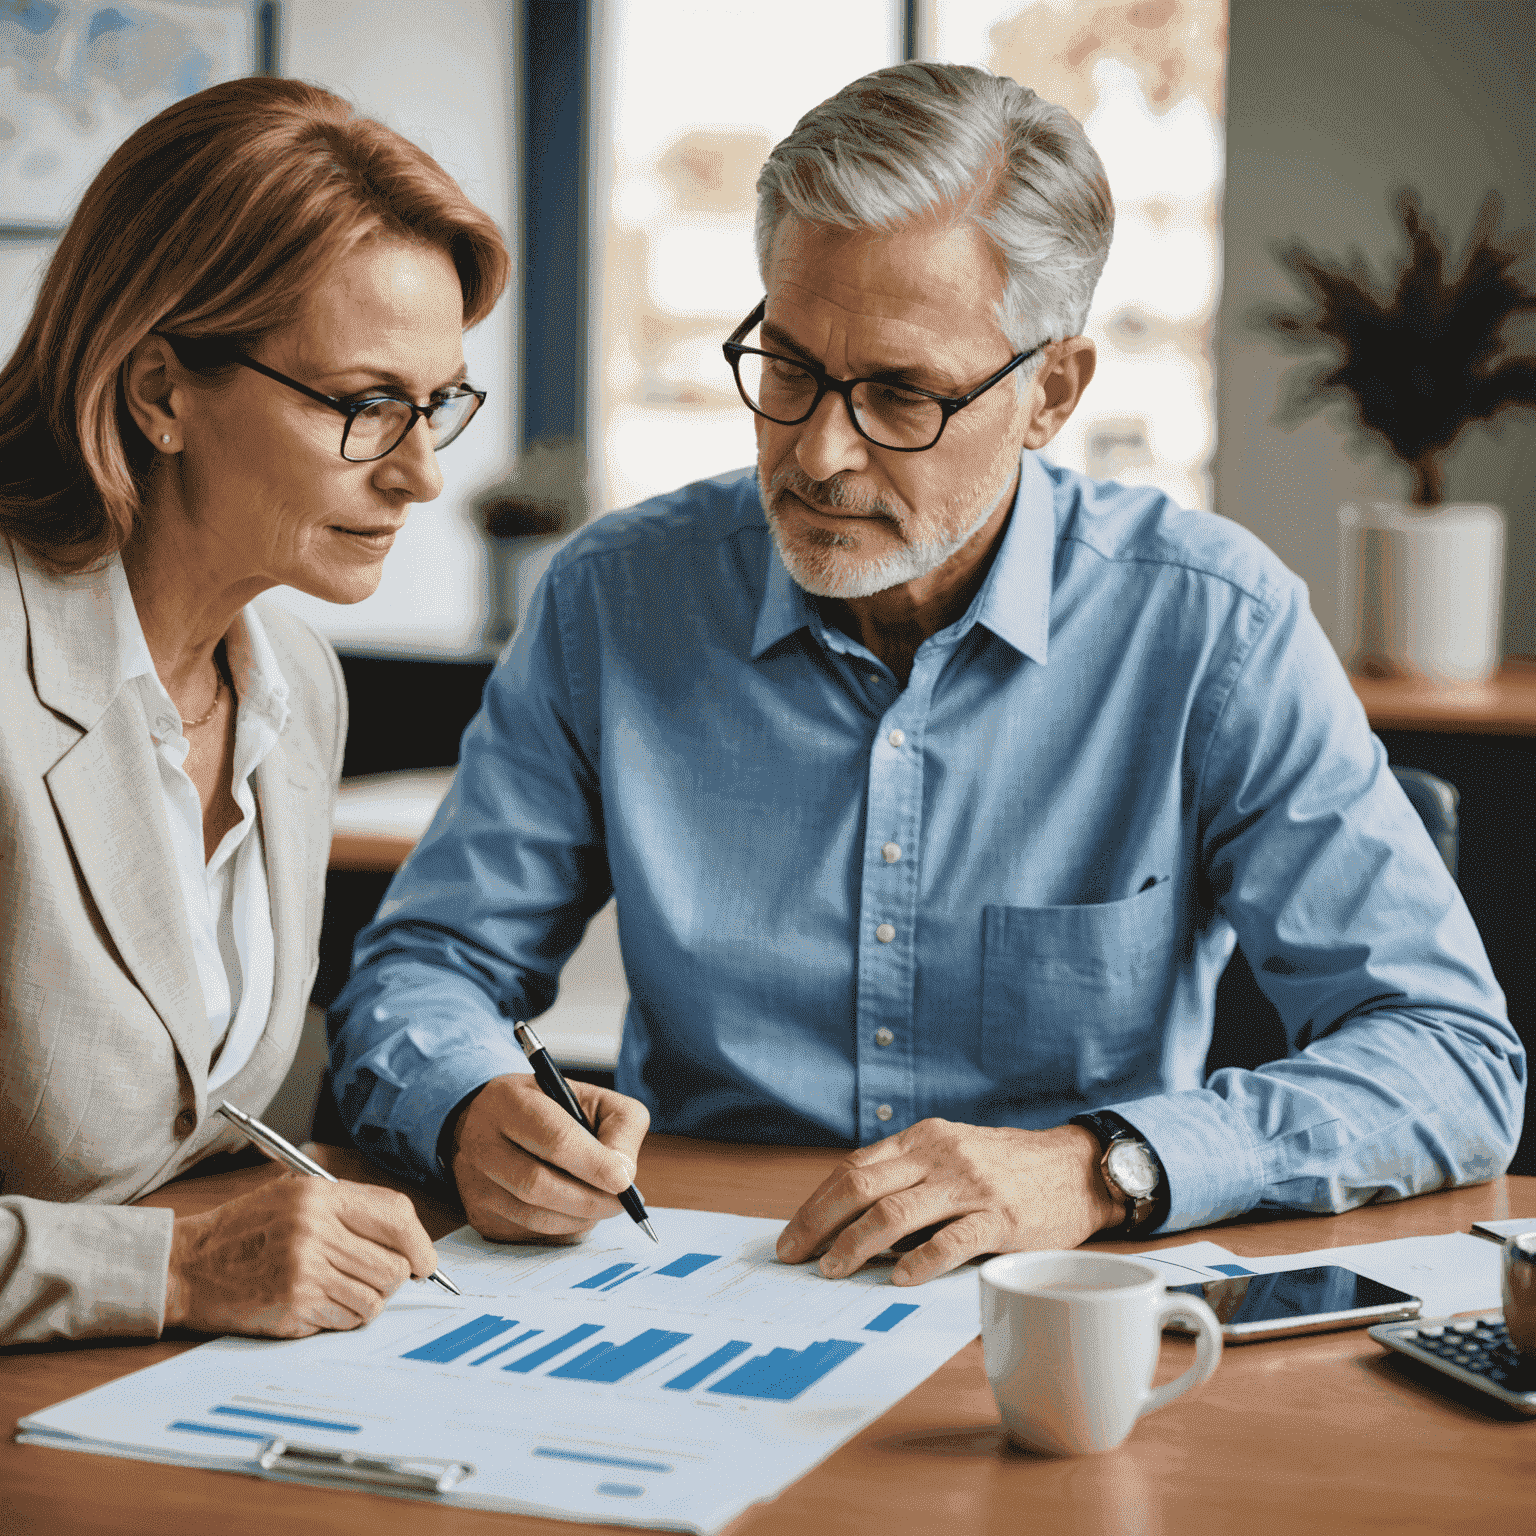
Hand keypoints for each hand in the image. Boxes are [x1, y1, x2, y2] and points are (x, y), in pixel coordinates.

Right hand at [164, 1176, 438, 1336]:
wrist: (186, 1266)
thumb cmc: (246, 1230)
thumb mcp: (295, 1195)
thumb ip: (350, 1209)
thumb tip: (409, 1239)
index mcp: (320, 1196)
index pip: (397, 1215)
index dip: (420, 1243)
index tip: (424, 1262)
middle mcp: (315, 1230)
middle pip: (393, 1264)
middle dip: (392, 1279)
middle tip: (371, 1279)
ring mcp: (305, 1271)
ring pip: (375, 1297)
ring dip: (366, 1301)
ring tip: (337, 1291)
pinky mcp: (294, 1306)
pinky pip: (348, 1320)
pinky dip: (342, 1318)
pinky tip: (317, 1305)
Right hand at [446, 1072, 649, 1242]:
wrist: (489, 1120)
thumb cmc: (550, 1109)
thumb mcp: (591, 1097)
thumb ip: (619, 1126)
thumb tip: (624, 1173)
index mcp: (510, 1101)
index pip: (554, 1138)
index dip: (593, 1164)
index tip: (623, 1181)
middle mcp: (483, 1142)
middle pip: (538, 1184)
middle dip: (590, 1199)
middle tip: (622, 1203)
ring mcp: (474, 1182)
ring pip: (533, 1216)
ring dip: (578, 1218)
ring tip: (599, 1205)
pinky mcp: (478, 1214)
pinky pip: (528, 1235)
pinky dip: (561, 1230)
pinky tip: (571, 1212)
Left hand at [775, 1120, 1123, 1285]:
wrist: (1075, 1167)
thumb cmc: (1006, 1168)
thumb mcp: (951, 1154)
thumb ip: (909, 1177)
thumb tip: (852, 1222)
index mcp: (922, 1138)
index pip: (854, 1169)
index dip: (817, 1203)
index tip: (793, 1236)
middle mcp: (939, 1154)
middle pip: (861, 1187)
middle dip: (819, 1223)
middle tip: (795, 1256)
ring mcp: (969, 1184)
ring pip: (895, 1213)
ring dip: (855, 1244)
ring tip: (833, 1270)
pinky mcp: (1000, 1216)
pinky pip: (951, 1240)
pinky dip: (919, 1261)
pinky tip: (898, 1278)